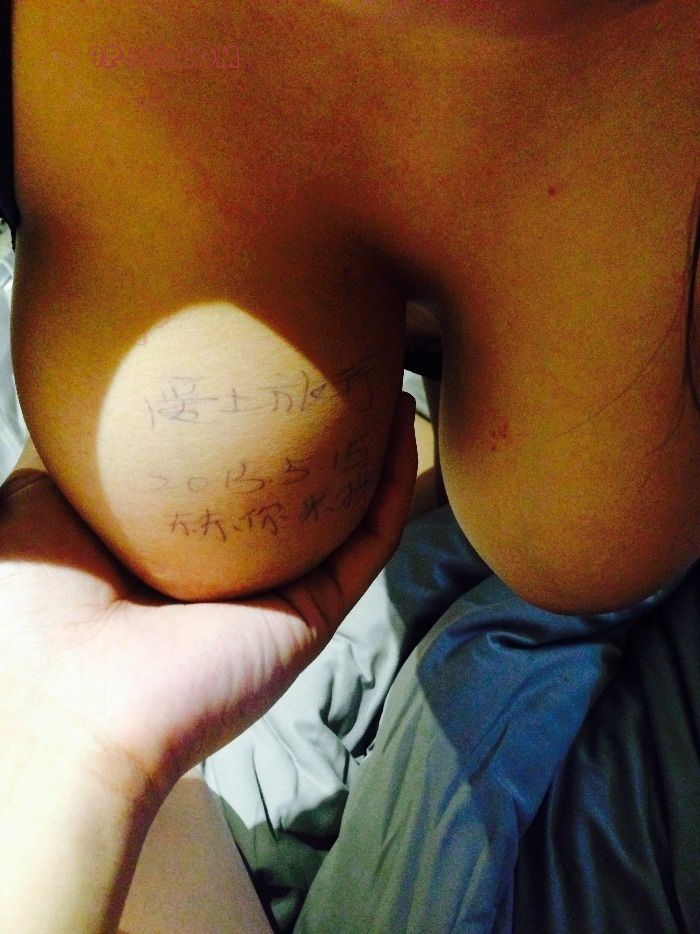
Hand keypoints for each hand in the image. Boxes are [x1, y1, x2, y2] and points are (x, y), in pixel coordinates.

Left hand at [0, 392, 416, 813]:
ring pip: (344, 511)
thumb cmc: (37, 606)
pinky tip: (401, 427)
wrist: (69, 701)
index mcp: (175, 543)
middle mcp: (234, 566)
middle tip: (340, 368)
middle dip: (322, 431)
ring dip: (374, 451)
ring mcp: (280, 590)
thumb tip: (76, 396)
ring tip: (384, 386)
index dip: (251, 418)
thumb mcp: (38, 501)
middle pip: (294, 490)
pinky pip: (370, 541)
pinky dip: (395, 486)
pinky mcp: (316, 611)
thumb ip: (66, 453)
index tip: (262, 363)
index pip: (226, 472)